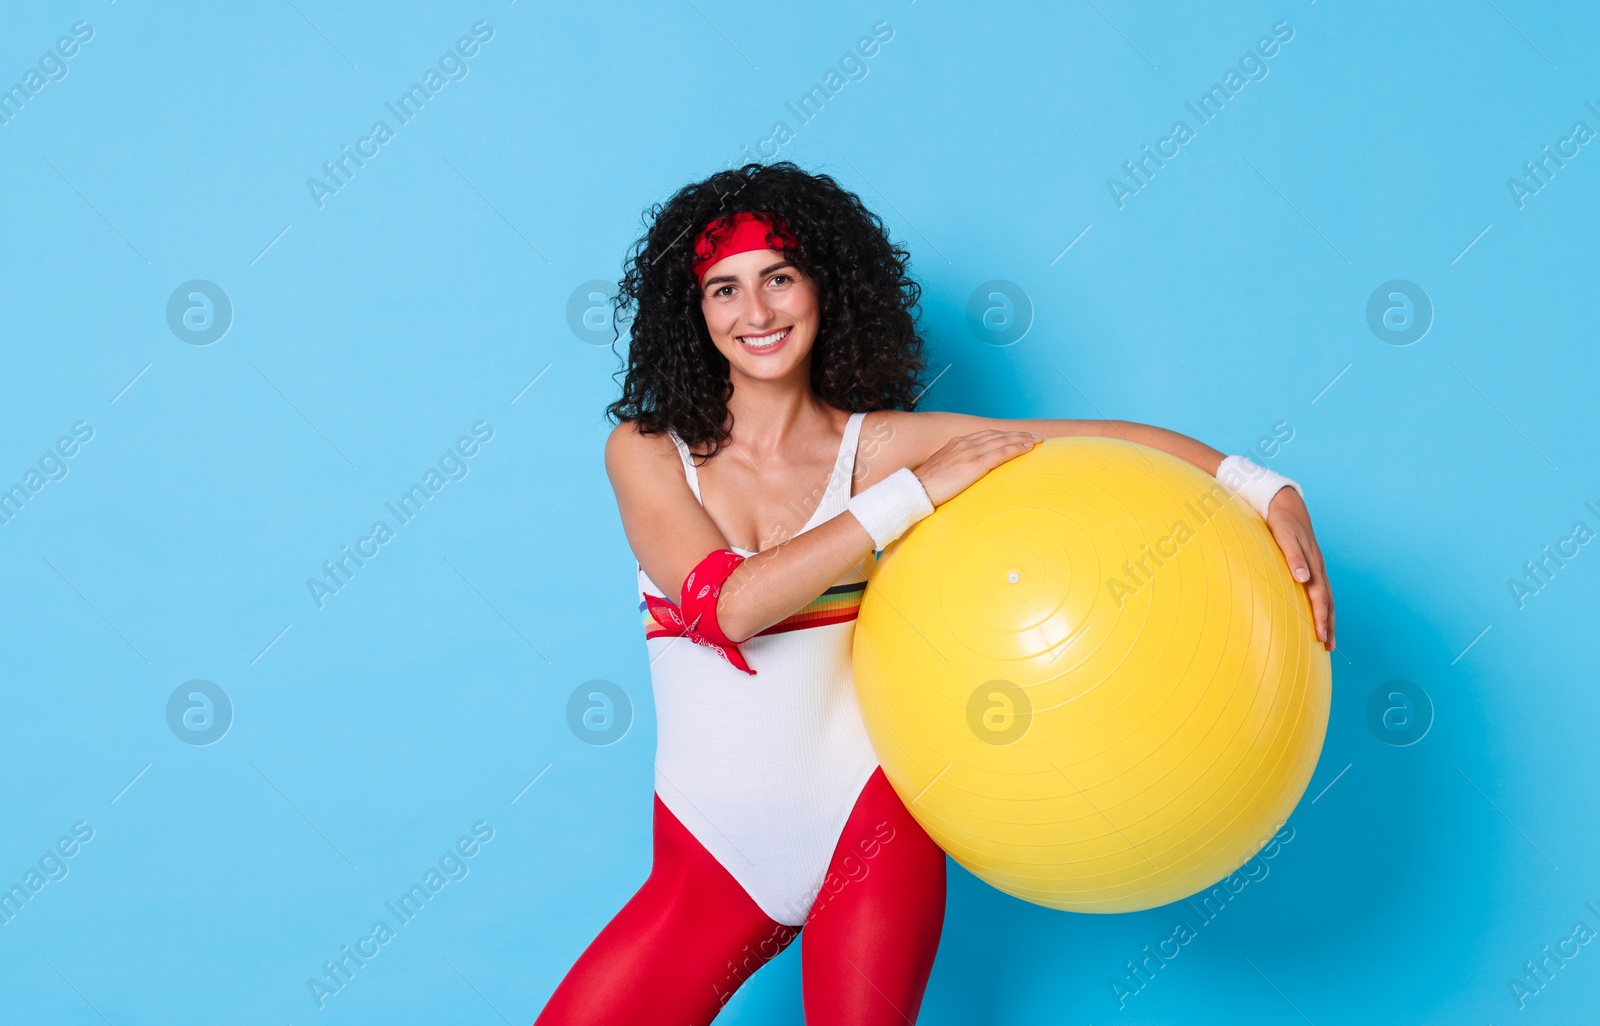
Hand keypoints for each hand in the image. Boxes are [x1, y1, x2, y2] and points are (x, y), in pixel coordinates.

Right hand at [912, 430, 1041, 505]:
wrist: (915, 490)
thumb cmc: (925, 486)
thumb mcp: (940, 470)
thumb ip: (954, 467)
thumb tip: (961, 474)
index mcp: (956, 444)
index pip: (985, 436)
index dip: (1003, 435)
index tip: (1016, 436)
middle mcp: (964, 443)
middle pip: (997, 435)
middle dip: (1016, 434)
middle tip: (1033, 436)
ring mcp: (969, 452)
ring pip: (1002, 441)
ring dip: (1020, 439)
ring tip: (1035, 440)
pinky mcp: (974, 464)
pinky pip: (1001, 453)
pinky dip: (1016, 448)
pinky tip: (1027, 449)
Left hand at [1263, 487, 1334, 650]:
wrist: (1285, 503)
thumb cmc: (1281, 521)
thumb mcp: (1284, 536)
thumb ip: (1293, 557)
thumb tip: (1303, 578)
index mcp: (1313, 564)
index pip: (1320, 597)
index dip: (1321, 618)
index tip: (1321, 638)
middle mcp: (1318, 567)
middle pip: (1327, 601)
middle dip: (1328, 625)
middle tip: (1328, 647)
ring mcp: (1316, 566)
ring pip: (1326, 597)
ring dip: (1327, 618)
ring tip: (1327, 638)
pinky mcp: (1311, 565)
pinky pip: (1320, 590)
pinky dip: (1322, 606)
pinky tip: (1318, 614)